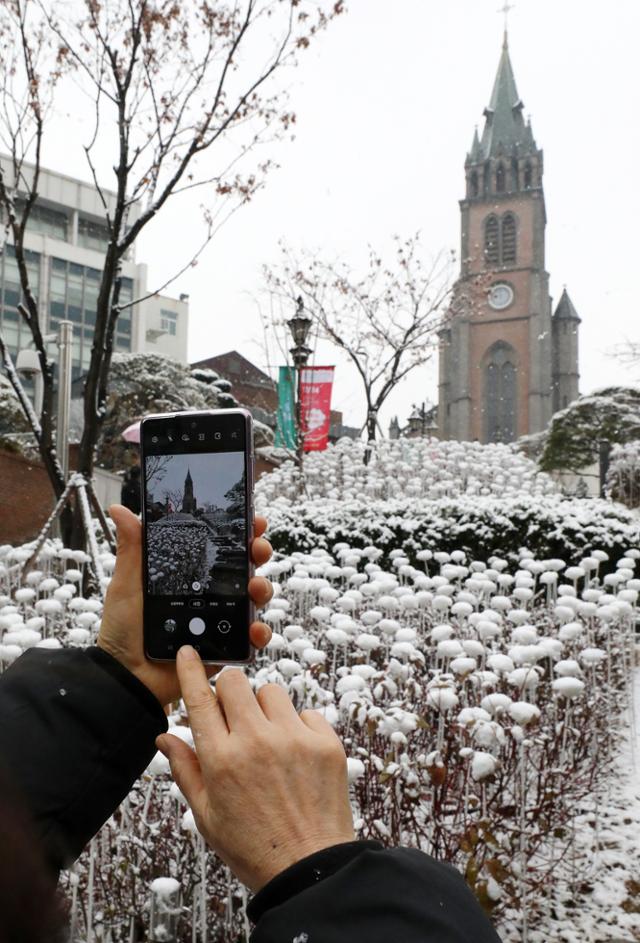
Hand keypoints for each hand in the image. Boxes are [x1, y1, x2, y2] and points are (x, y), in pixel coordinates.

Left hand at [97, 504, 272, 706]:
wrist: (126, 676)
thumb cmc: (124, 629)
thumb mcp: (127, 583)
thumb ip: (132, 548)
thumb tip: (120, 509)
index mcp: (191, 574)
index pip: (221, 546)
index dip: (240, 530)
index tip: (252, 518)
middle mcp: (210, 594)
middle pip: (245, 567)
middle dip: (258, 552)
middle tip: (257, 548)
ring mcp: (221, 620)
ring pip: (254, 598)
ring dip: (262, 588)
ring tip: (254, 588)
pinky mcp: (226, 648)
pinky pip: (251, 639)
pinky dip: (259, 632)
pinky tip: (253, 628)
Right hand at [157, 650, 354, 891]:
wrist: (310, 868)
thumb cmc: (253, 846)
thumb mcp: (207, 814)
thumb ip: (185, 769)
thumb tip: (164, 737)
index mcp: (221, 760)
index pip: (200, 699)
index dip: (191, 670)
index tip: (188, 651)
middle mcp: (256, 741)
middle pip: (236, 682)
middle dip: (230, 693)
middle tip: (234, 717)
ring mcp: (294, 738)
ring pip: (272, 691)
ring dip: (265, 708)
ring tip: (269, 742)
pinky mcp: (325, 742)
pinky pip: (306, 712)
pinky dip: (298, 727)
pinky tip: (295, 756)